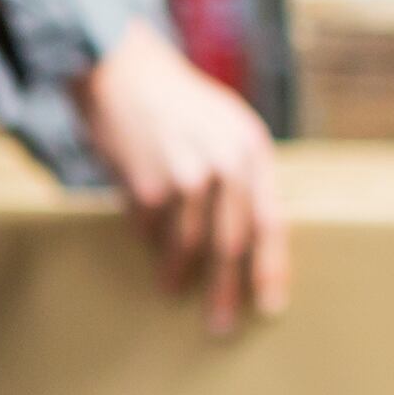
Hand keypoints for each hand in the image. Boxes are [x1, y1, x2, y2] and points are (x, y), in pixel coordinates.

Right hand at [73, 22, 288, 337]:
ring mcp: (185, 177)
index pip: (270, 222)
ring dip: (178, 272)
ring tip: (172, 288)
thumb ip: (242, 172)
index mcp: (252, 149)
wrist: (123, 70)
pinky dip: (146, 238)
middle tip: (222, 324)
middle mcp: (225, 164)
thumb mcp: (225, 124)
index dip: (270, 268)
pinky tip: (144, 239)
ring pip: (186, 244)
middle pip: (231, 244)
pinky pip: (148, 228)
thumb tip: (249, 234)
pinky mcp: (146, 186)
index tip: (270, 304)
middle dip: (226, 289)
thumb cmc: (176, 100)